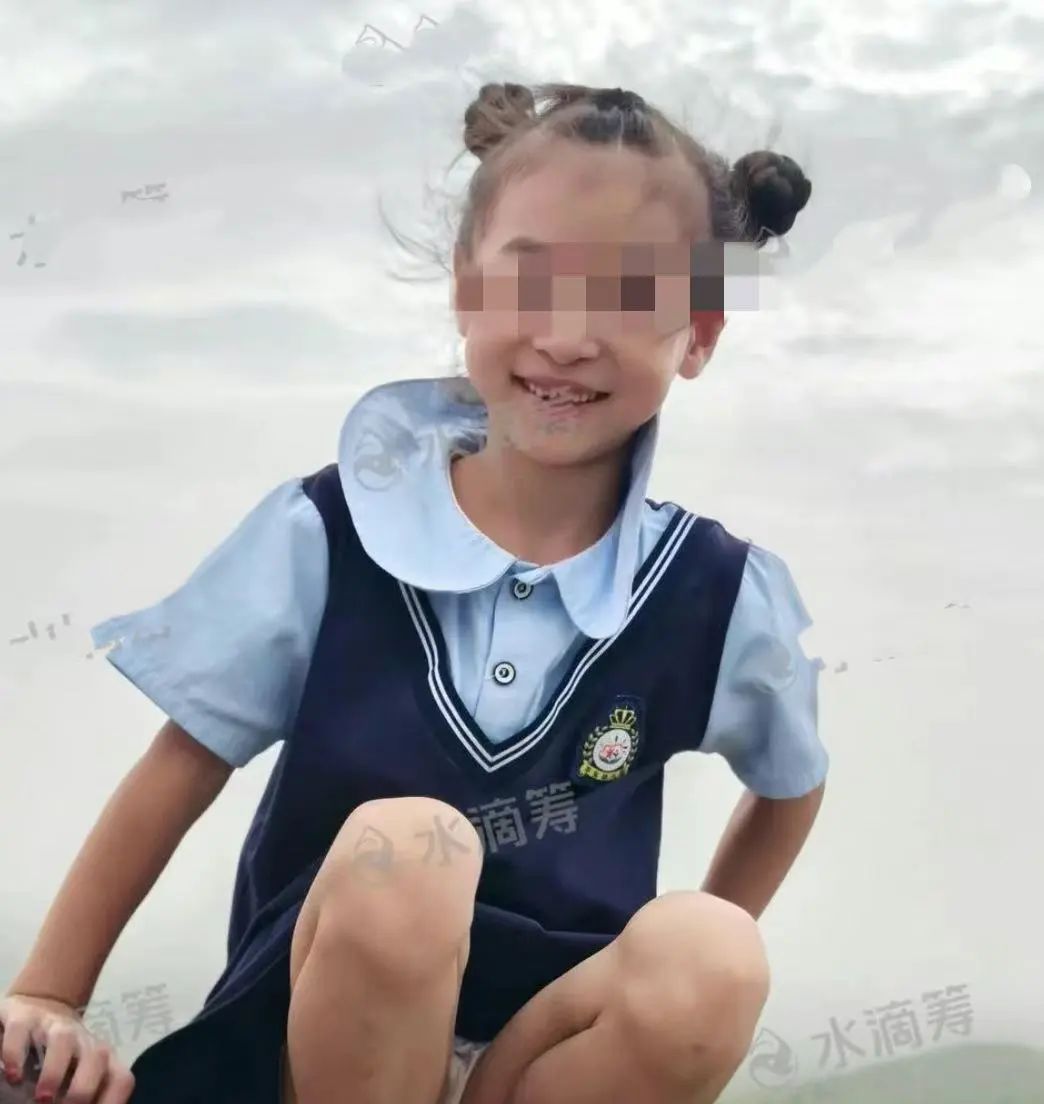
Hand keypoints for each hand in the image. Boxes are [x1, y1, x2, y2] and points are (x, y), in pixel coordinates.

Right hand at [0, 994, 134, 1102]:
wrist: (40, 1009)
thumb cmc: (60, 1056)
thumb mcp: (76, 1076)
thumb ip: (85, 1093)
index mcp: (102, 1059)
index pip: (121, 1079)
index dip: (112, 1101)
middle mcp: (82, 1040)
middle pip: (97, 1057)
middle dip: (84, 1088)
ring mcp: (54, 1025)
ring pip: (62, 1040)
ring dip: (54, 1071)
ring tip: (42, 1098)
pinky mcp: (24, 1018)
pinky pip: (22, 1030)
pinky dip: (16, 1053)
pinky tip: (12, 1075)